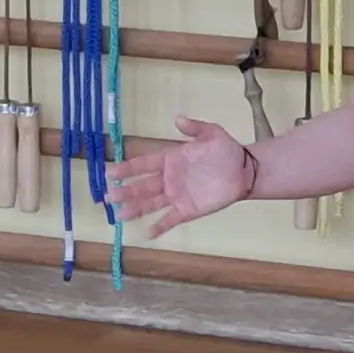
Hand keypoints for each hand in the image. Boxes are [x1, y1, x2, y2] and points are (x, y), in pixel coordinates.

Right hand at [105, 115, 255, 237]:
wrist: (244, 172)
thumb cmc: (226, 151)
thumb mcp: (212, 134)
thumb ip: (195, 127)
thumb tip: (178, 119)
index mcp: (170, 159)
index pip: (144, 164)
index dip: (127, 168)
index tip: (110, 172)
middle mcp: (169, 179)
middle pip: (142, 186)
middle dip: (126, 191)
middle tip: (109, 196)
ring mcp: (176, 196)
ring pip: (151, 203)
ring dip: (135, 209)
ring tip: (119, 215)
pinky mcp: (187, 210)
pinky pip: (170, 219)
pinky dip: (159, 226)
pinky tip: (147, 233)